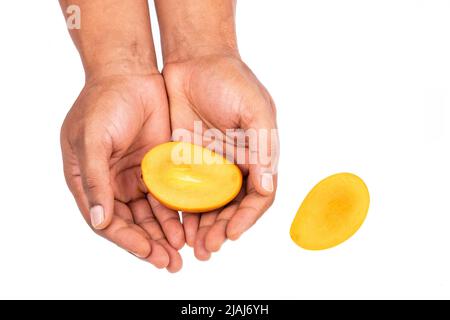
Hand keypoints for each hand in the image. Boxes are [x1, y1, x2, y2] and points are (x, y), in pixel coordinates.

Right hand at [61, 74, 183, 271]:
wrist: (130, 74)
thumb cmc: (103, 103)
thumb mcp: (92, 140)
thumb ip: (94, 180)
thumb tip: (99, 221)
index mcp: (87, 180)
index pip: (105, 220)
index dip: (126, 239)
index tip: (148, 252)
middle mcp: (111, 183)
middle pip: (130, 223)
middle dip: (149, 244)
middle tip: (169, 263)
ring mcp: (134, 175)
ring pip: (150, 213)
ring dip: (164, 233)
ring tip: (180, 251)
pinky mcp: (157, 166)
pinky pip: (166, 194)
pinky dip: (175, 212)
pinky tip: (186, 226)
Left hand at [163, 55, 278, 259]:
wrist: (193, 59)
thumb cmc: (230, 79)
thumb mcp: (254, 108)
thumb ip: (263, 146)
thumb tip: (266, 187)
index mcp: (257, 155)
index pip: (259, 196)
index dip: (247, 217)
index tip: (231, 233)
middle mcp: (236, 164)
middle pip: (233, 207)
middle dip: (222, 229)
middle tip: (207, 247)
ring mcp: (210, 164)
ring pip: (209, 205)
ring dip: (203, 227)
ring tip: (192, 246)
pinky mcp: (185, 160)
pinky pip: (185, 191)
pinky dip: (183, 210)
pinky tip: (177, 225)